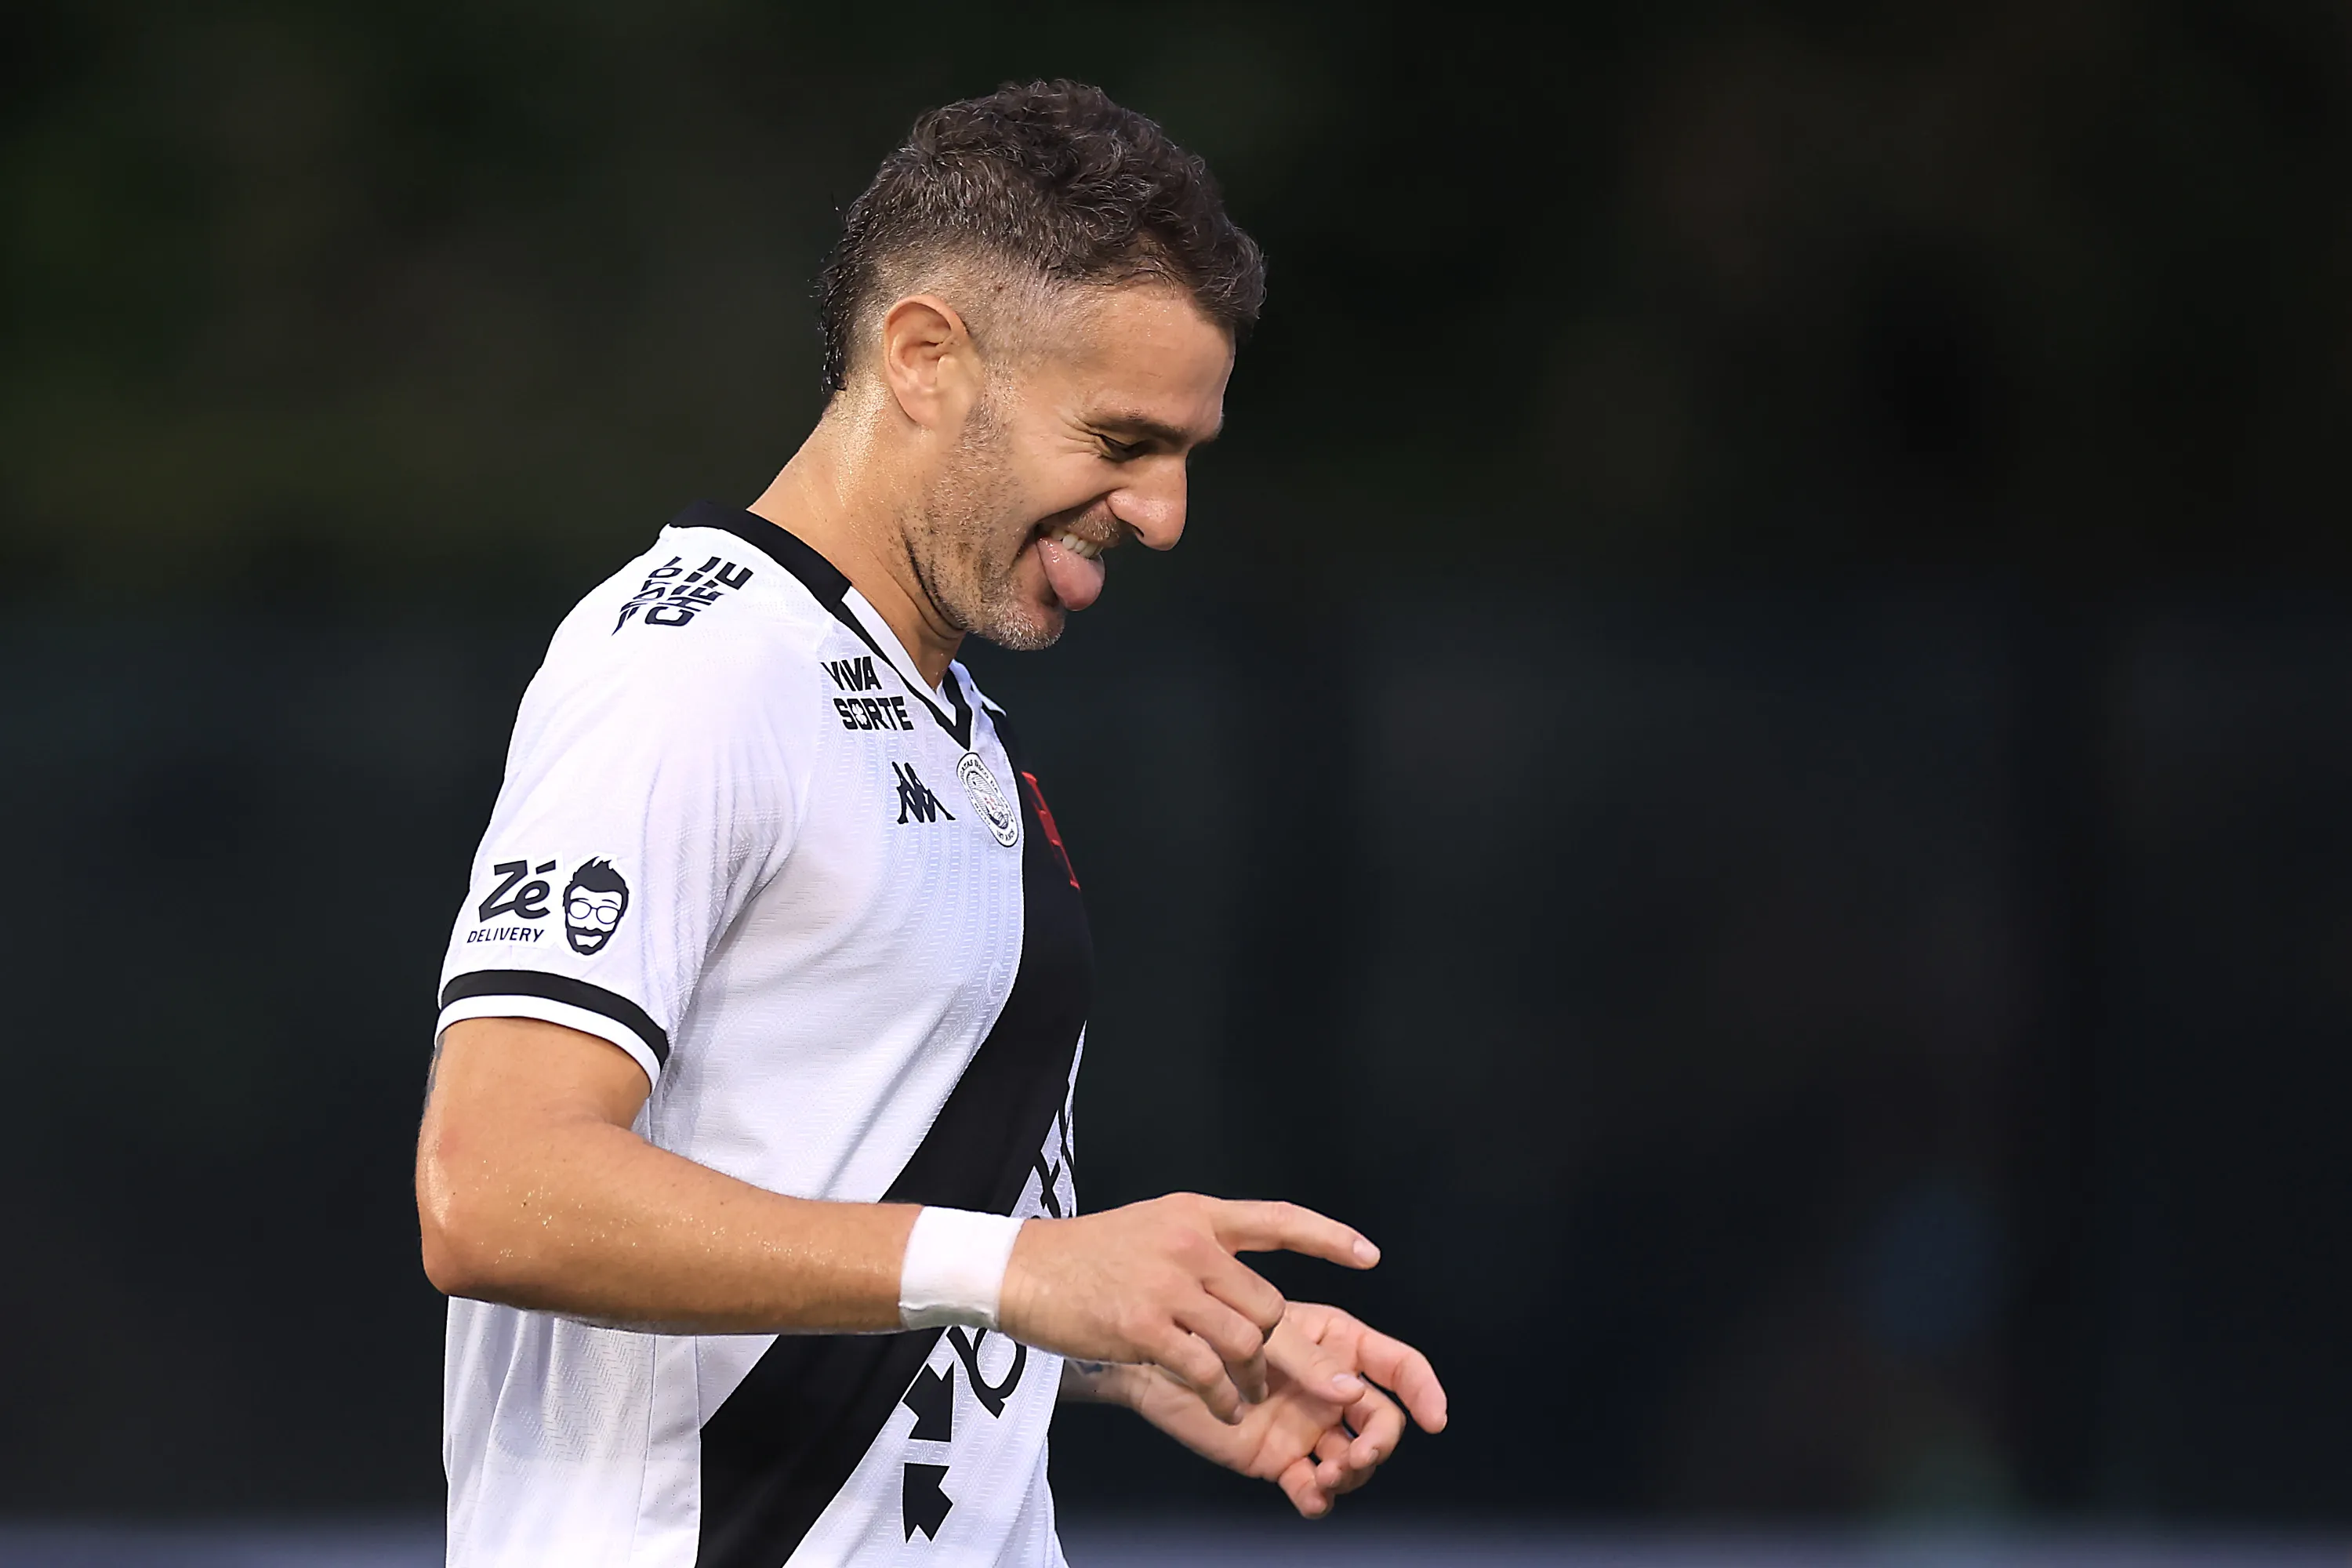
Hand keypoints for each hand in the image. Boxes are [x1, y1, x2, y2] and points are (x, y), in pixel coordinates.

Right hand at [1000, 1193, 1377, 1423]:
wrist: (1021, 1270)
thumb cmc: (1085, 1256)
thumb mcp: (1150, 1228)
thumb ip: (1198, 1249)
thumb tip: (1238, 1285)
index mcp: (1196, 1215)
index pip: (1277, 1219)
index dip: (1327, 1239)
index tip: (1369, 1256)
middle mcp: (1190, 1243)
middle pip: (1268, 1303)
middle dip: (1289, 1349)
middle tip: (1319, 1382)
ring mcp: (1168, 1284)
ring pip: (1246, 1339)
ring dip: (1256, 1376)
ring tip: (1249, 1394)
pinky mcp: (1145, 1326)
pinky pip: (1207, 1369)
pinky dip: (1224, 1395)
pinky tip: (1225, 1406)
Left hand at [1117, 1302, 1448, 1517]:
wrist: (1156, 1370)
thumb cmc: (1207, 1334)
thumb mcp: (1263, 1336)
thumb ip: (1310, 1362)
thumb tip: (1351, 1391)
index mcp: (1337, 1343)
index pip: (1398, 1365)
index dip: (1424, 1389)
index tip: (1435, 1417)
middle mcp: (1330, 1388)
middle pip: (1383, 1421)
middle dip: (1380, 1444)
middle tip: (1355, 1457)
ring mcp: (1309, 1426)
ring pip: (1355, 1460)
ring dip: (1350, 1474)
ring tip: (1325, 1475)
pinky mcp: (1282, 1459)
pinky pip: (1315, 1489)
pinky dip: (1318, 1498)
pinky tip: (1308, 1494)